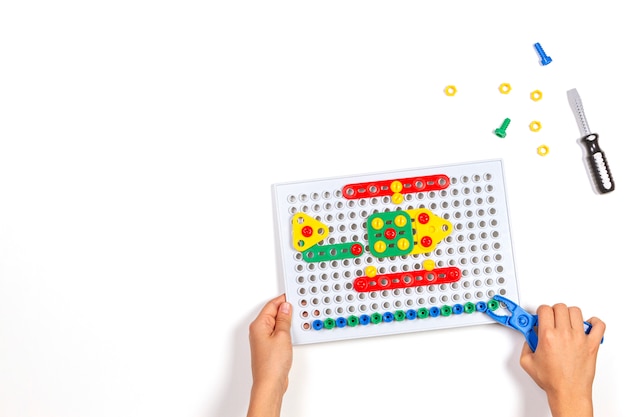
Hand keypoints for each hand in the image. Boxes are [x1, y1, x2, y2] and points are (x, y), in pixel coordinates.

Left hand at [247, 294, 292, 416]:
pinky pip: (277, 333)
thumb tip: (285, 307)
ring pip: (275, 323)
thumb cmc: (272, 364)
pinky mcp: (269, 348)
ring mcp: (263, 340)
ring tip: (296, 319)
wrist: (270, 384)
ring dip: (286, 321)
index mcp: (259, 325)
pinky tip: (291, 332)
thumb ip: (284, 319)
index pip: (271, 305)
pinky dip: (285, 331)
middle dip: (285, 309)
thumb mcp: (282, 336)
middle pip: (272, 313)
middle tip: (297, 307)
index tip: (293, 297)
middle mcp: (258, 331)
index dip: (283, 300)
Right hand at [520, 303, 605, 416]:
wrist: (568, 392)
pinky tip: (586, 326)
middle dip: (553, 311)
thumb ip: (525, 346)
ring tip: (566, 322)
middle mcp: (564, 335)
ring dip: (569, 314)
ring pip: (576, 312)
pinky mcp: (592, 344)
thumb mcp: (527, 362)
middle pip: (560, 307)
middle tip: (551, 319)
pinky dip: (594, 322)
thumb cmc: (552, 380)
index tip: (540, 317)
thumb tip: (529, 338)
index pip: (544, 309)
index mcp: (548, 337)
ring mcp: (580, 338)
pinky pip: (599, 325)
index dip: (540, 311)